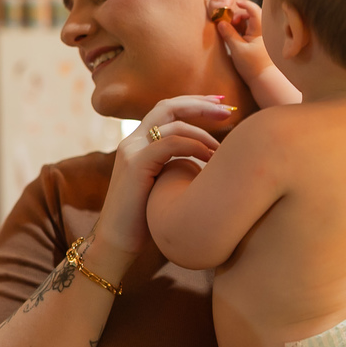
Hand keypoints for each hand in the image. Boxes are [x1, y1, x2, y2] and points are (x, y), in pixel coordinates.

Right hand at [92, 96, 231, 257]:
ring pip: (173, 123)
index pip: (167, 110)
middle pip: (169, 106)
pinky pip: (170, 144)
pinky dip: (194, 147)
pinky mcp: (135, 164)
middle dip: (201, 104)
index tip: (221, 104)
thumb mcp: (165, 185)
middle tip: (229, 108)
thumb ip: (178, 166)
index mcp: (138, 143)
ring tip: (221, 150)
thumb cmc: (145, 220)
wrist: (116, 243)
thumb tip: (211, 159)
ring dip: (203, 132)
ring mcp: (132, 150)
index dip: (194, 103)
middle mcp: (132, 141)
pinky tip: (210, 159)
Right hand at [218, 0, 299, 107]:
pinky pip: (249, 32)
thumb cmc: (252, 65)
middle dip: (239, 16)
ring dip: (239, 24)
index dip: (245, 4)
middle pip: (251, 15)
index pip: (254, 10)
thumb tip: (220, 23)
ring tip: (230, 31)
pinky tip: (234, 37)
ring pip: (249, 24)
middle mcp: (262, 32)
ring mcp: (260, 38)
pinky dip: (241, 31)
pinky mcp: (257, 44)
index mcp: (259, 30)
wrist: (263, 80)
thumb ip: (228, 34)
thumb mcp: (237, 49)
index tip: (236, 3)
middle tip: (230, 23)